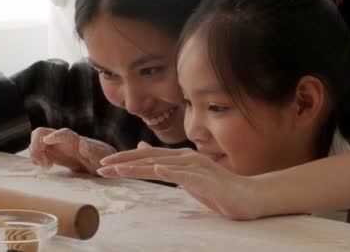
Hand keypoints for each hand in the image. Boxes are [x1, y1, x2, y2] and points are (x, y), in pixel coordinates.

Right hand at [29, 127, 116, 174]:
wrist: (101, 162)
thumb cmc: (103, 160)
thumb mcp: (101, 158)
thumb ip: (93, 151)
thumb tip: (83, 143)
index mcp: (76, 141)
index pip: (64, 133)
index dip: (54, 135)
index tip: (46, 141)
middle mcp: (64, 140)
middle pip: (42, 133)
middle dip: (36, 146)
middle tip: (44, 163)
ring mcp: (56, 145)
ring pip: (37, 140)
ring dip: (35, 153)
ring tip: (46, 167)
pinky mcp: (52, 152)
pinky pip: (38, 150)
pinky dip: (36, 157)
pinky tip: (45, 166)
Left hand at [98, 143, 265, 219]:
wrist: (248, 196)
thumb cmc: (217, 188)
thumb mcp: (187, 177)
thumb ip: (167, 165)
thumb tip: (145, 151)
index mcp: (180, 158)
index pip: (147, 156)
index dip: (125, 159)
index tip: (104, 165)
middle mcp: (185, 158)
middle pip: (149, 158)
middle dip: (124, 162)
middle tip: (101, 166)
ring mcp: (196, 167)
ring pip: (161, 165)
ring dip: (138, 166)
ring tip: (118, 168)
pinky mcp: (206, 179)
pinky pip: (185, 175)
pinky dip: (170, 171)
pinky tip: (156, 170)